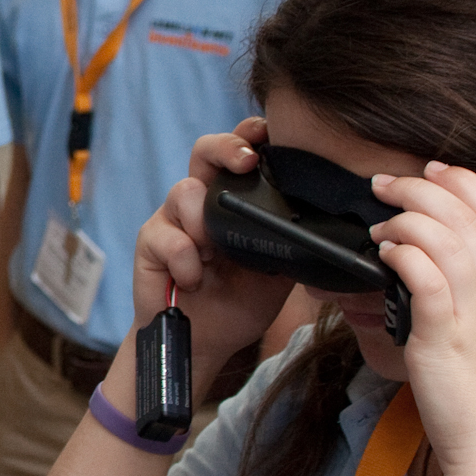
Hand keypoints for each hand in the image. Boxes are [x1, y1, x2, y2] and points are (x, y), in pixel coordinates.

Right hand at [131, 122, 296, 383]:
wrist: (205, 341)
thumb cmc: (242, 300)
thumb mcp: (281, 270)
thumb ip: (293, 240)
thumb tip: (325, 220)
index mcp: (236, 200)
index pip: (242, 152)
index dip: (251, 135)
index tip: (269, 133)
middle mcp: (203, 200)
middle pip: (205, 150)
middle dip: (226, 148)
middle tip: (246, 163)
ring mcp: (174, 218)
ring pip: (185, 190)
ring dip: (204, 221)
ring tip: (215, 256)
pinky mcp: (150, 242)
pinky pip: (168, 236)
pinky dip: (185, 259)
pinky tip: (194, 280)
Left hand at [366, 163, 475, 475]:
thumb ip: (475, 306)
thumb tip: (433, 277)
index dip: (464, 183)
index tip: (434, 170)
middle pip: (468, 215)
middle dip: (423, 187)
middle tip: (385, 183)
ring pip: (446, 237)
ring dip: (405, 217)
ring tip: (378, 223)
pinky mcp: (444, 338)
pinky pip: (425, 277)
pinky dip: (403, 255)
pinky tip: (384, 254)